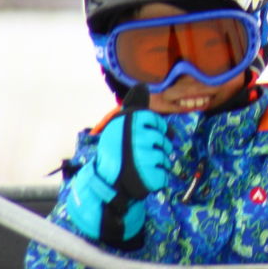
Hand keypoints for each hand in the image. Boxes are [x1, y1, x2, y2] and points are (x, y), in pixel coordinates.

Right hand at [67, 85, 173, 246]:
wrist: (103, 183)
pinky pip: (163, 175)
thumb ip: (133, 108)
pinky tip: (143, 178)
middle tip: (142, 155)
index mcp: (128, 124)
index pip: (154, 120)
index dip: (157, 128)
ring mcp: (141, 158)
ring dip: (157, 164)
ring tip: (141, 167)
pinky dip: (156, 178)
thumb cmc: (114, 153)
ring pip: (164, 158)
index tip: (150, 135)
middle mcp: (135, 138)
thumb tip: (142, 85)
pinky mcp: (147, 176)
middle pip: (162, 140)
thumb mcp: (120, 127)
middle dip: (158, 148)